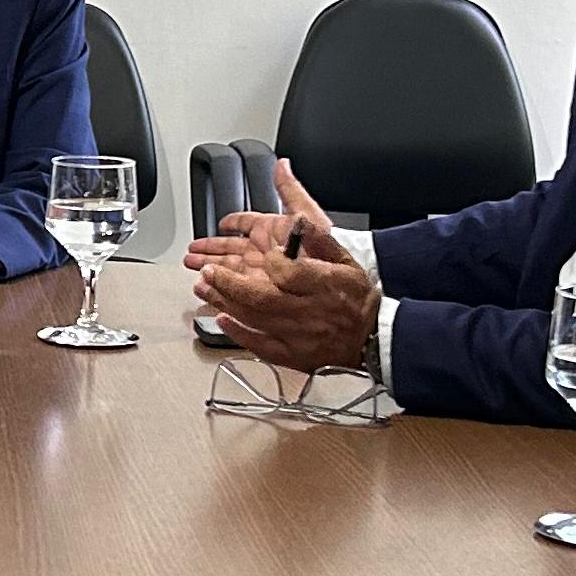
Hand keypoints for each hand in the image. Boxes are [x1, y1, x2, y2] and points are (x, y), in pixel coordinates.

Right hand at [180, 158, 344, 274]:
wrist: (330, 281)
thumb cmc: (323, 247)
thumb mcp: (305, 212)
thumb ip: (289, 189)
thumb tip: (282, 164)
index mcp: (271, 231)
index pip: (244, 224)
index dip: (231, 222)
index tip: (220, 223)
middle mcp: (263, 252)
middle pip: (229, 248)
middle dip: (209, 249)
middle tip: (191, 251)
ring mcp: (259, 273)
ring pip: (227, 268)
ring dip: (208, 266)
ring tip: (191, 265)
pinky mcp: (257, 291)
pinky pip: (232, 287)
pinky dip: (217, 286)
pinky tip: (206, 285)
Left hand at [193, 235, 381, 373]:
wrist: (372, 341)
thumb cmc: (358, 301)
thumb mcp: (346, 262)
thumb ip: (321, 240)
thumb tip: (299, 221)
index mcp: (322, 286)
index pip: (287, 271)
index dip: (271, 260)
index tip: (266, 252)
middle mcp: (307, 312)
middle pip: (260, 297)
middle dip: (228, 282)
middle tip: (207, 270)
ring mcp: (296, 335)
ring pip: (254, 318)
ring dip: (224, 302)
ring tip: (204, 288)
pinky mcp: (291, 354)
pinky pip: (259, 344)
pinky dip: (237, 332)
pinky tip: (222, 319)